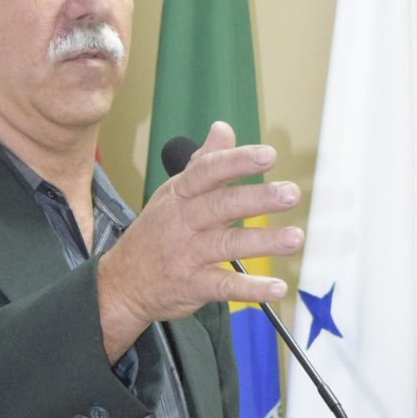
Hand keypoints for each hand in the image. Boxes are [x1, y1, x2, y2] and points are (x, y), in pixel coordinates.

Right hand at [96, 121, 303, 361]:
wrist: (122, 284)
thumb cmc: (155, 234)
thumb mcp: (171, 194)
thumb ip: (202, 163)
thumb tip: (223, 128)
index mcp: (179, 194)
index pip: (208, 171)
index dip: (238, 162)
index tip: (268, 155)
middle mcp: (182, 221)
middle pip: (222, 205)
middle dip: (258, 198)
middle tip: (291, 193)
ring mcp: (186, 254)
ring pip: (227, 244)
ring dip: (263, 241)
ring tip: (294, 238)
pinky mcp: (192, 286)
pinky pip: (223, 285)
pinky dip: (251, 288)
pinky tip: (276, 287)